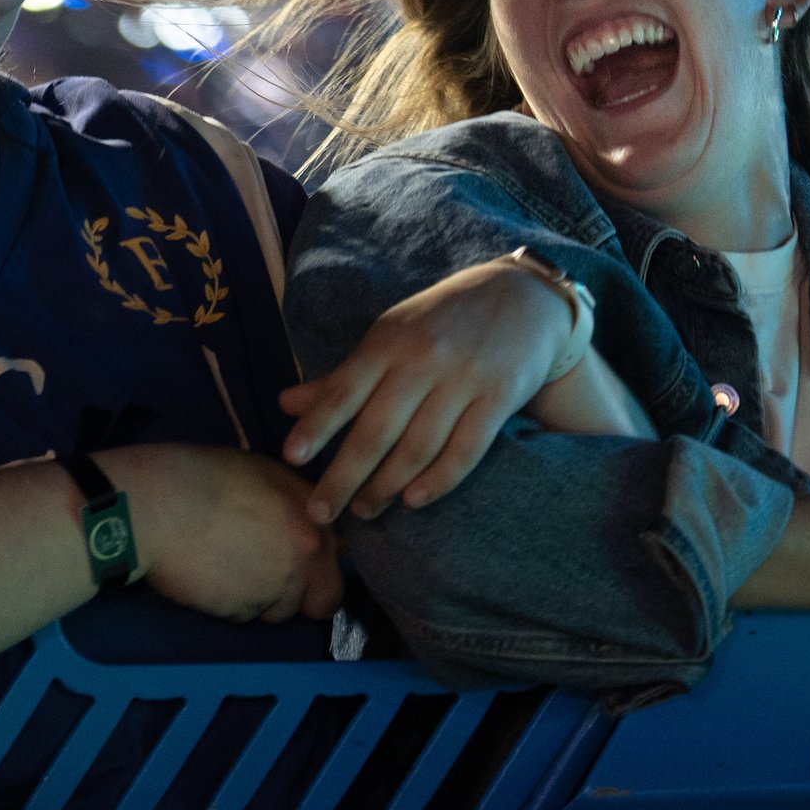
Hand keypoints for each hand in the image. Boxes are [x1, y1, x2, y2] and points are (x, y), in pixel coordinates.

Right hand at [101, 445, 342, 624]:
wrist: (157, 505)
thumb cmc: (204, 476)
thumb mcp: (265, 473)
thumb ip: (297, 505)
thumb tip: (307, 523)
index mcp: (315, 520)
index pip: (341, 556)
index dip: (322, 560)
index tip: (303, 559)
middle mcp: (306, 558)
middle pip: (327, 601)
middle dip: (306, 598)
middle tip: (274, 582)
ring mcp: (277, 589)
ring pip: (282, 612)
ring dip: (263, 601)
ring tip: (229, 569)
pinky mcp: (244, 612)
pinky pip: (247, 617)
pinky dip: (232, 605)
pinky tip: (210, 578)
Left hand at [280, 259, 577, 524]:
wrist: (524, 296)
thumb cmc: (442, 321)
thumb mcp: (389, 335)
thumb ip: (342, 376)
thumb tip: (285, 404)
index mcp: (388, 342)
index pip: (344, 390)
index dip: (317, 426)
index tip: (291, 459)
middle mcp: (422, 360)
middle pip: (377, 429)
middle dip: (344, 476)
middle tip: (320, 512)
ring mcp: (463, 379)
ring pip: (418, 446)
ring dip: (387, 486)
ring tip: (364, 510)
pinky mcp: (499, 397)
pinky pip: (465, 449)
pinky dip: (439, 480)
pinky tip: (414, 500)